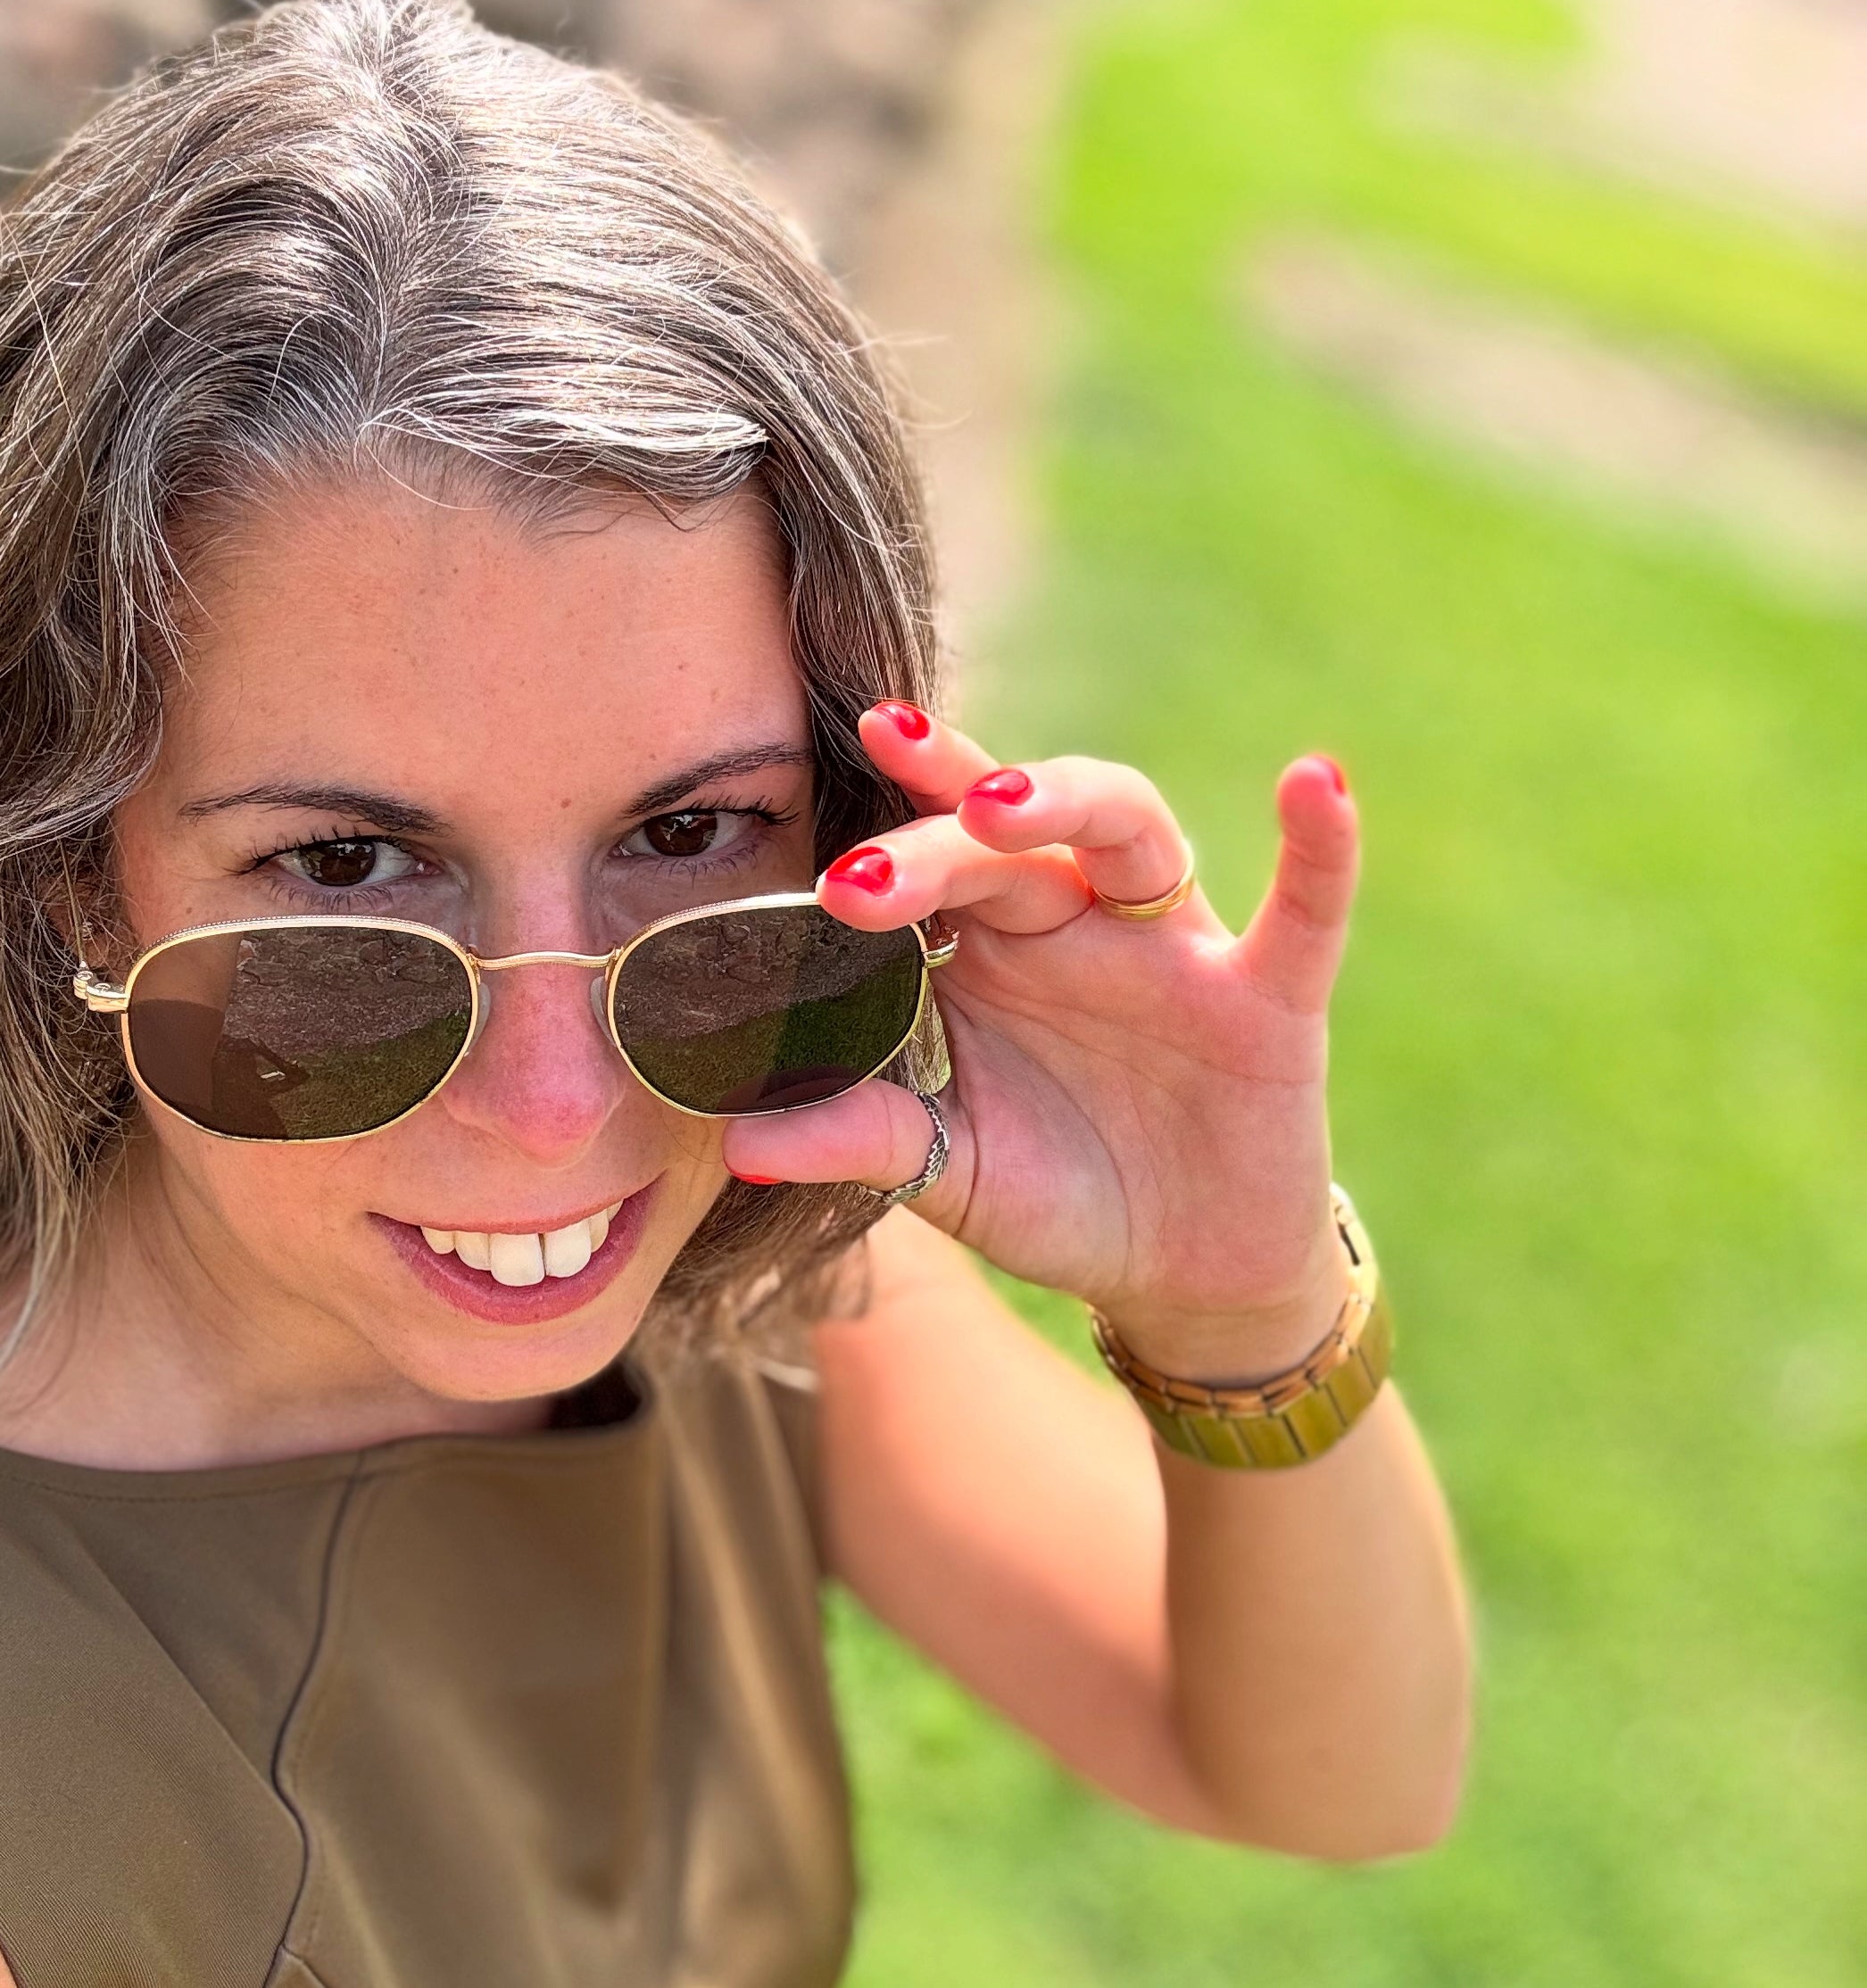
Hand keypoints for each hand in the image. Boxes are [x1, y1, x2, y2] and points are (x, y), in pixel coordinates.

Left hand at [719, 706, 1360, 1381]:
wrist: (1181, 1273)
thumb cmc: (1055, 1197)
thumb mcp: (951, 1175)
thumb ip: (863, 1141)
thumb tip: (739, 1139)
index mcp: (981, 952)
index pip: (923, 864)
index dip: (870, 845)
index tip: (803, 847)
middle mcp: (1068, 923)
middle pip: (1004, 840)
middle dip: (934, 844)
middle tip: (864, 882)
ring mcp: (1170, 947)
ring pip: (1126, 830)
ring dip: (1068, 801)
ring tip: (1002, 804)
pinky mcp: (1266, 996)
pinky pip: (1303, 910)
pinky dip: (1319, 848)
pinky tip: (1314, 784)